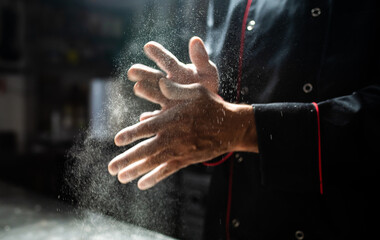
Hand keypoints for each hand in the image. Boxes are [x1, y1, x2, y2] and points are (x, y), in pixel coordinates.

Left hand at [108, 79, 257, 189]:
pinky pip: (167, 170)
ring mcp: (178, 151)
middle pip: (144, 150)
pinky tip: (142, 184)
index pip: (145, 128)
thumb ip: (174, 89)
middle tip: (111, 168)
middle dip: (126, 160)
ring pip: (153, 163)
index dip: (130, 134)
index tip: (117, 140)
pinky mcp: (186, 160)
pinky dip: (154, 177)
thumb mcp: (194, 91)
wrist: (230, 127)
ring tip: (120, 177)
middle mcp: (171, 137)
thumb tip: (160, 81)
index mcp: (171, 119)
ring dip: (135, 171)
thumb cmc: (211, 106)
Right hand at [128, 36, 218, 119]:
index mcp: (177, 72)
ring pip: (154, 95)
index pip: (168, 61)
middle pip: (155, 78)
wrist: (209, 108)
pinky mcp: (166, 117)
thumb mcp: (208, 73)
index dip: (159, 54)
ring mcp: (166, 101)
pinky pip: (158, 118)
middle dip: (144, 73)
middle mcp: (168, 85)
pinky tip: (143, 118)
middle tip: (132, 70)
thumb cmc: (207, 87)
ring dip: (146, 91)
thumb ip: (201, 59)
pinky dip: (151, 118)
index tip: (148, 45)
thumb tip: (196, 39)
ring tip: (137, 87)